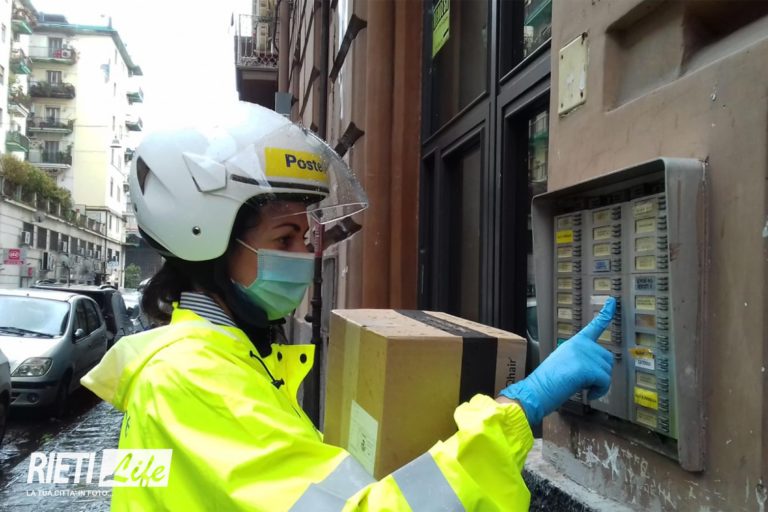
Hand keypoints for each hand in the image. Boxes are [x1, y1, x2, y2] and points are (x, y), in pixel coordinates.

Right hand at [499, 298, 615, 424]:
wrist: (538, 389)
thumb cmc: (548, 380)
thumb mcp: (565, 362)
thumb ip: (581, 359)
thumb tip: (595, 370)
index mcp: (575, 342)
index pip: (594, 326)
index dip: (606, 313)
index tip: (612, 301)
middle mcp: (582, 345)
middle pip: (606, 359)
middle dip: (600, 373)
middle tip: (584, 382)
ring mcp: (585, 355)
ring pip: (607, 371)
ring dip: (599, 383)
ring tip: (581, 387)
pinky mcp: (588, 367)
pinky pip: (605, 382)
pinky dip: (599, 391)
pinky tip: (588, 394)